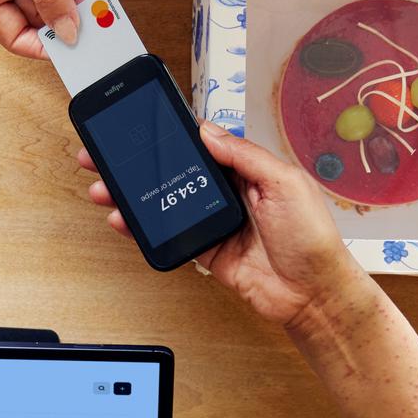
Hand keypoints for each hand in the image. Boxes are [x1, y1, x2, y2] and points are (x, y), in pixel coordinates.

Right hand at [79, 123, 369, 331]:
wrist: (312, 293)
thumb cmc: (312, 238)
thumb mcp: (285, 183)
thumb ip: (245, 156)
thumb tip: (208, 131)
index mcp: (250, 170)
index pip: (204, 143)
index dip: (173, 133)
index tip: (143, 123)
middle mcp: (230, 192)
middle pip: (177, 171)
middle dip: (141, 162)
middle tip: (107, 153)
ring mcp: (215, 221)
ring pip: (166, 202)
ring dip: (134, 194)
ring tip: (105, 186)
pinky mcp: (206, 250)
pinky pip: (170, 235)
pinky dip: (143, 228)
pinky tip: (123, 219)